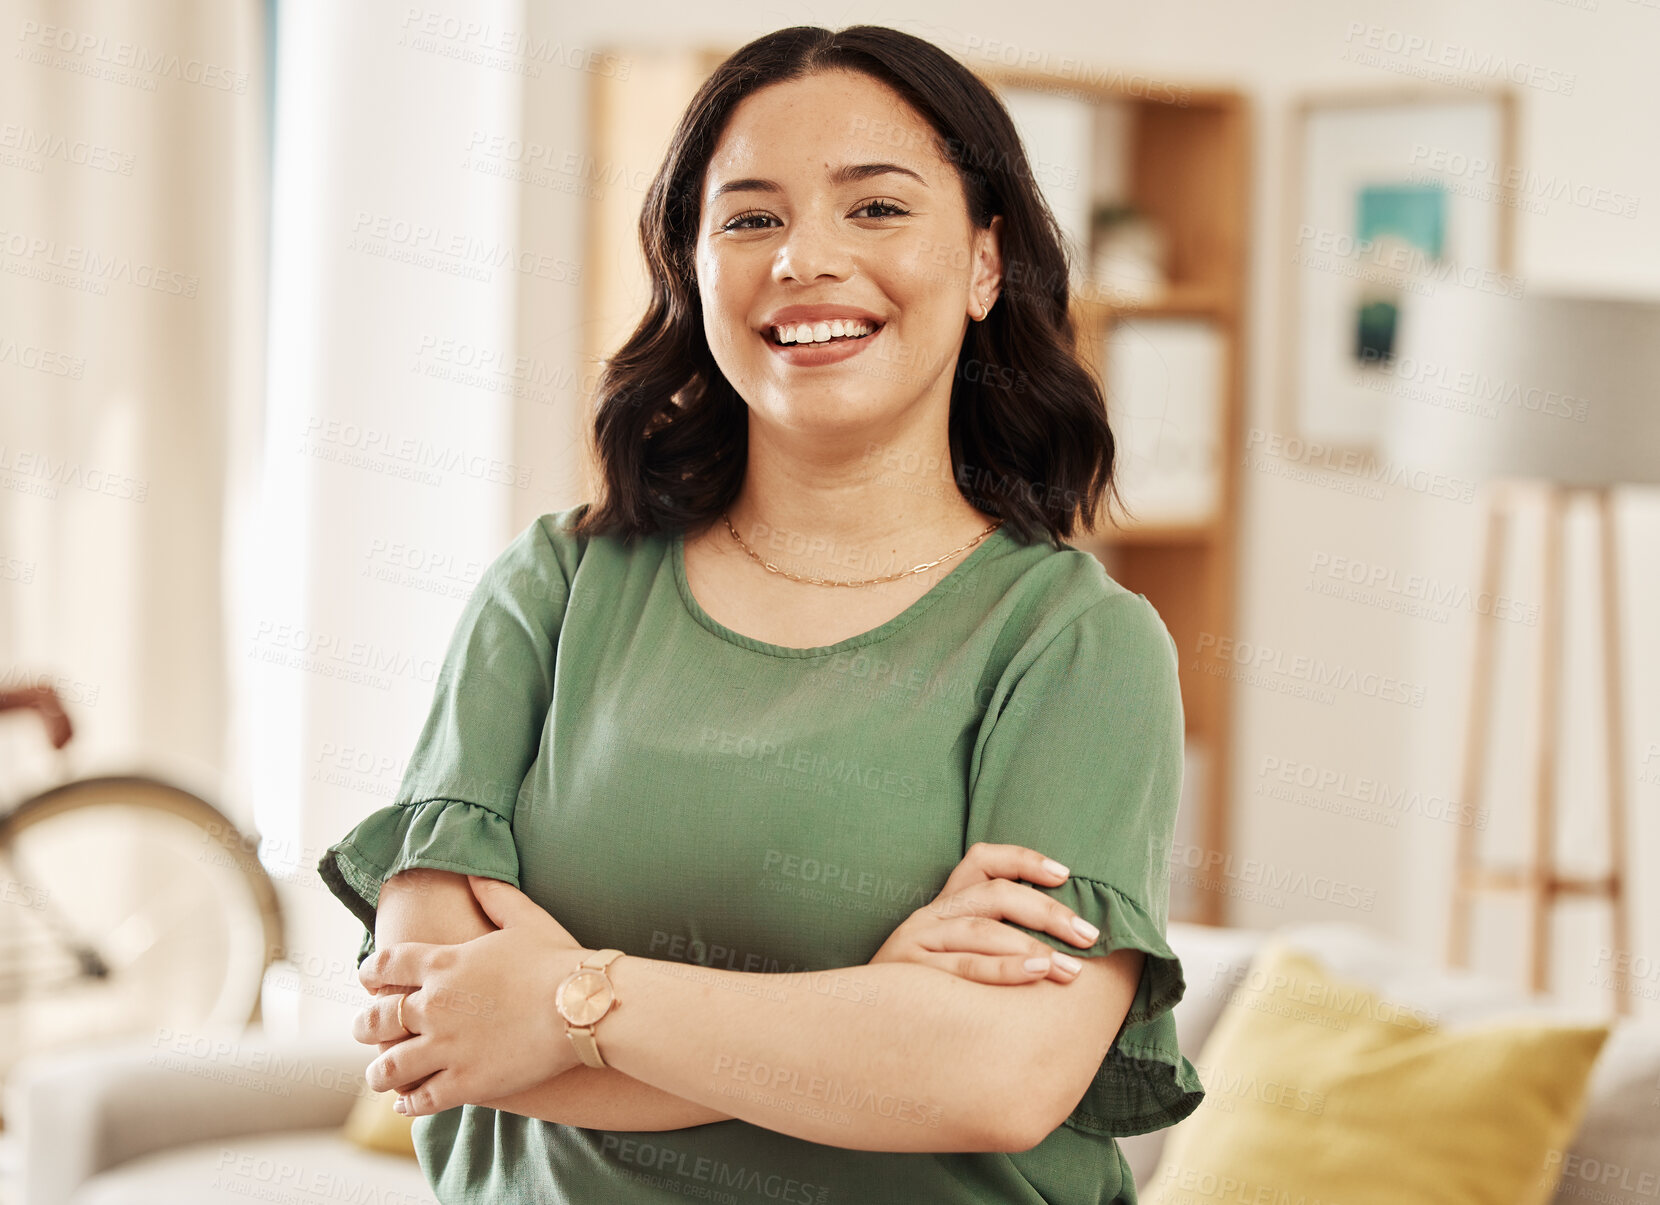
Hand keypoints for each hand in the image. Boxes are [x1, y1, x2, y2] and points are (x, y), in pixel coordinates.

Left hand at [355, 875, 588, 1116]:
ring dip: (380, 1071)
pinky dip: (408, 1102)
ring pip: (390, 1067)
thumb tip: (474, 873)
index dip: (370, 972)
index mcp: (443, 963)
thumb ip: (494, 895)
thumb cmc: (558, 960)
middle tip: (364, 1030)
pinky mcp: (466, 1082)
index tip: (366, 979)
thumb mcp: (525, 918)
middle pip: (377, 1020)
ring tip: (380, 1075)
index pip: (385, 965)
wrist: (584, 1006)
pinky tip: (407, 1101)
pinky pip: (422, 1099)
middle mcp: (435, 1006)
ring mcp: (447, 1047)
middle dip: (365, 1026)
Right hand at [870, 842, 1100, 985]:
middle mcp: (929, 915)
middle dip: (1047, 912)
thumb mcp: (951, 959)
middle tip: (1089, 935)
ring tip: (1071, 968)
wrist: (861, 1032)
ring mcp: (916, 941)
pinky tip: (1037, 974)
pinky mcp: (908, 973)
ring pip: (981, 928)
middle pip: (993, 893)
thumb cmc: (924, 998)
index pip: (981, 861)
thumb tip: (1061, 945)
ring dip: (1033, 945)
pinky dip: (1005, 967)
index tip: (1065, 874)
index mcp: (943, 905)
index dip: (1024, 859)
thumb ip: (993, 944)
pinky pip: (964, 966)